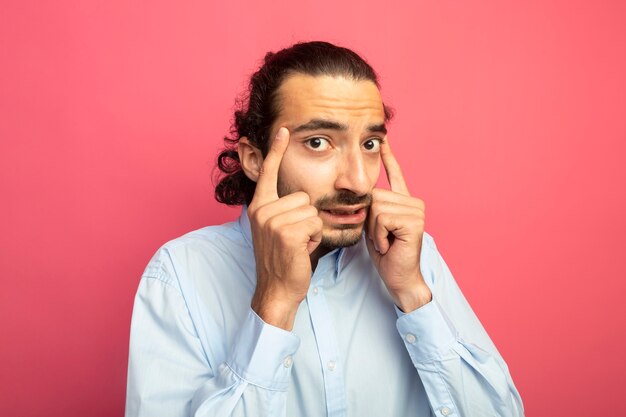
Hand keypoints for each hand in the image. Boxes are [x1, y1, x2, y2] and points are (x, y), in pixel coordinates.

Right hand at [247, 127, 323, 329]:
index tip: (283, 129)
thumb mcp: (277, 229)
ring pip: (311, 210)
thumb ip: (282, 209)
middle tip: (294, 239)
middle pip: (303, 196)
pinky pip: (314, 222)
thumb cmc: (283, 260)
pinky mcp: (286, 231)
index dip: (276, 150)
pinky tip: (301, 249)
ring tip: (298, 244)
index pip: (268, 172)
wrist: (276, 288)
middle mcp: (261, 209)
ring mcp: (272, 220)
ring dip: (311, 229)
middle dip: (306, 218)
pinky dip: (314, 237)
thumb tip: (299, 197)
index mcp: (258, 206)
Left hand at [366, 139, 431, 312]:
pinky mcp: (414, 221)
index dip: (388, 156)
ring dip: (373, 230)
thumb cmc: (384, 253)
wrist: (398, 277)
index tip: (383, 139)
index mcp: (404, 201)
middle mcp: (413, 202)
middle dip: (369, 220)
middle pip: (374, 195)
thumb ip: (371, 207)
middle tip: (382, 237)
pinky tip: (389, 245)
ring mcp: (416, 210)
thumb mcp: (372, 225)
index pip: (395, 174)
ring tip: (385, 241)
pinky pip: (382, 219)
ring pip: (376, 207)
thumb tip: (361, 191)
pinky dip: (379, 236)